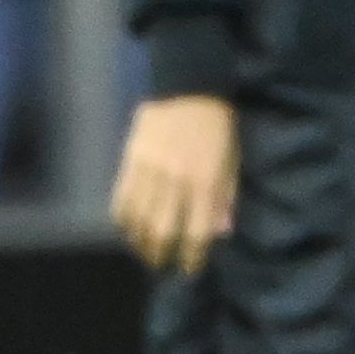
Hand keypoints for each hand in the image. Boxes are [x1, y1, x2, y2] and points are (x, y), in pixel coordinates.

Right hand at [112, 91, 241, 273]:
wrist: (187, 84)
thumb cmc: (217, 124)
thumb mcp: (232, 158)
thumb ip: (225, 196)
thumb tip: (221, 232)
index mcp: (206, 180)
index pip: (198, 232)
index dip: (193, 257)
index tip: (190, 269)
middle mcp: (177, 179)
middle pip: (163, 231)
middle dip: (162, 255)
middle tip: (162, 266)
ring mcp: (150, 170)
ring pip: (139, 219)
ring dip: (140, 242)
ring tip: (145, 251)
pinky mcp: (131, 159)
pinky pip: (121, 198)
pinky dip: (123, 219)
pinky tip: (128, 228)